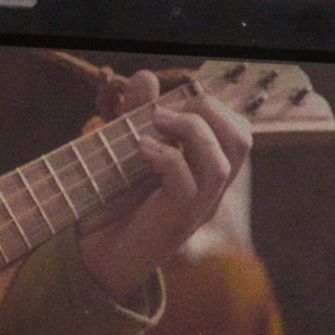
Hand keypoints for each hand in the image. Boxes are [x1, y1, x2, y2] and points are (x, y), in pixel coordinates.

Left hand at [78, 70, 252, 300]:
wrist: (92, 258)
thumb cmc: (109, 205)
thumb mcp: (121, 150)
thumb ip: (134, 114)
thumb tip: (147, 76)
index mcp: (206, 174)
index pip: (237, 131)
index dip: (212, 105)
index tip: (172, 101)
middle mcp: (209, 192)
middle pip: (242, 140)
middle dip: (208, 110)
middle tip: (167, 111)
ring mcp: (195, 209)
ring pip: (221, 161)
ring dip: (189, 130)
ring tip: (154, 123)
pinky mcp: (174, 221)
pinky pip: (188, 182)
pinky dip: (166, 155)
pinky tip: (141, 148)